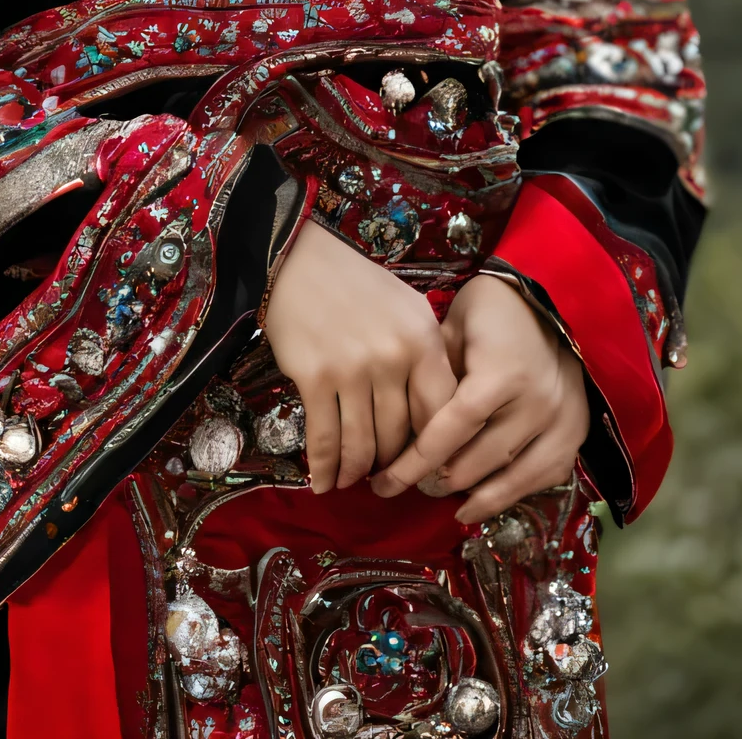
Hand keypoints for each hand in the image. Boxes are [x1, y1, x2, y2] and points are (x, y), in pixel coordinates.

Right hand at [262, 219, 457, 493]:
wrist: (300, 259)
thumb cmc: (359, 285)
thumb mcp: (409, 311)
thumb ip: (426, 359)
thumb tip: (435, 418)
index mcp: (424, 340)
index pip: (441, 413)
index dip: (434, 448)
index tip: (424, 466)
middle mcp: (393, 358)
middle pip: (400, 436)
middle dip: (391, 466)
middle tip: (383, 479)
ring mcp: (353, 370)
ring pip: (362, 445)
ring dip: (356, 472)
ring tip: (352, 481)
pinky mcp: (315, 378)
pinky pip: (325, 439)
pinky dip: (324, 468)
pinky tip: (323, 482)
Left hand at [369, 272, 588, 522]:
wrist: (551, 297)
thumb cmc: (491, 309)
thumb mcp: (451, 328)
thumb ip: (433, 376)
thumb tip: (408, 427)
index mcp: (500, 374)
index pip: (451, 432)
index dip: (416, 463)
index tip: (385, 484)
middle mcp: (535, 404)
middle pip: (477, 462)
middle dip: (438, 481)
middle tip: (411, 485)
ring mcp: (561, 422)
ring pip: (510, 480)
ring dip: (474, 497)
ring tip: (445, 501)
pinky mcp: (576, 433)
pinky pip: (542, 478)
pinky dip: (512, 493)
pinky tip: (485, 499)